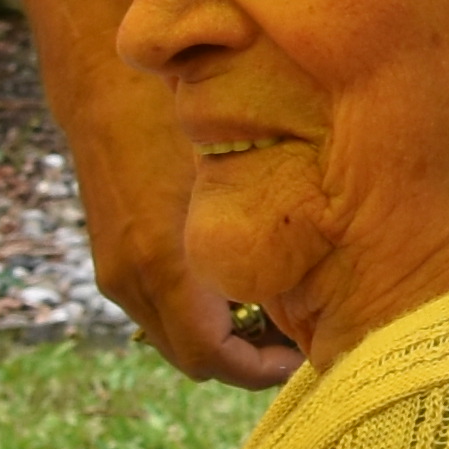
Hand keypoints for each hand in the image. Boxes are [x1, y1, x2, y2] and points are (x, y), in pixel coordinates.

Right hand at [0, 0, 282, 391]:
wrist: (99, 76)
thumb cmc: (181, 112)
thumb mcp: (238, 165)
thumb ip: (280, 216)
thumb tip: (349, 261)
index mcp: (169, 269)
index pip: (217, 362)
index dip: (264, 372)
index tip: (308, 357)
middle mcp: (135, 280)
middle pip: (195, 358)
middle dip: (249, 358)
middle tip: (305, 336)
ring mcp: (116, 268)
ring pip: (173, 332)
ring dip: (223, 332)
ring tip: (281, 303)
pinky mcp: (110, 250)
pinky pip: (157, 303)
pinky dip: (196, 305)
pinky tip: (239, 267)